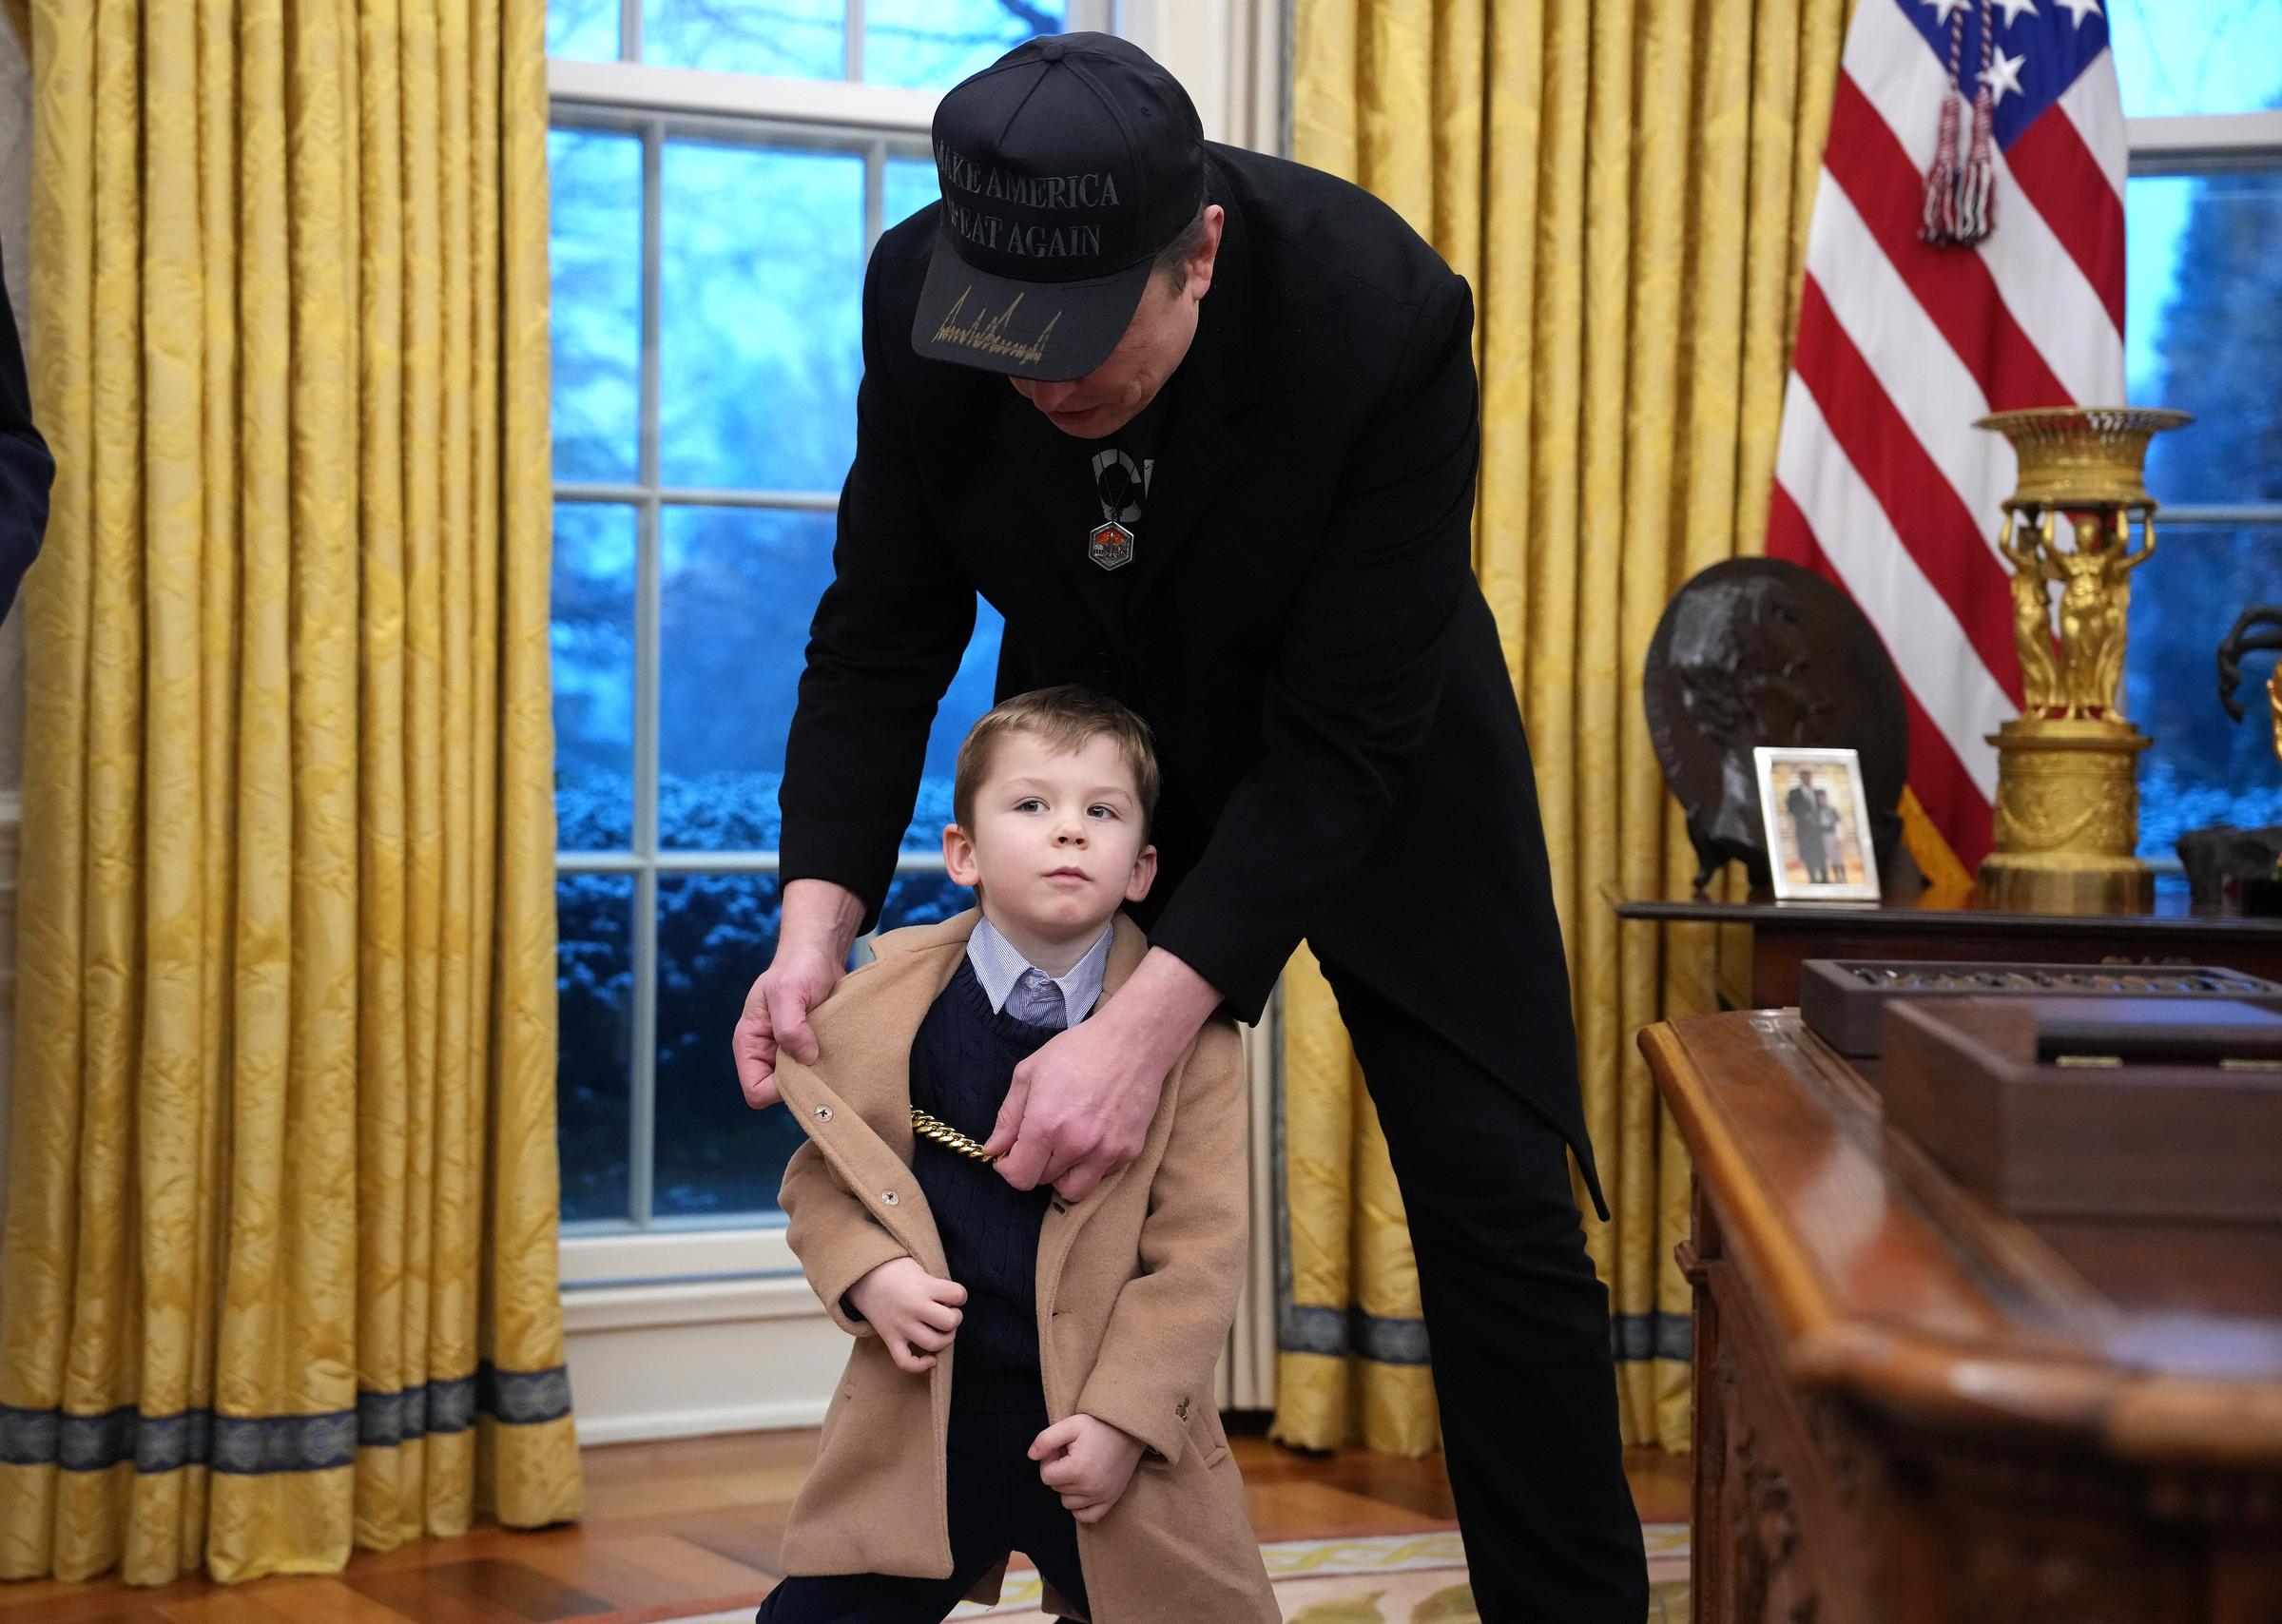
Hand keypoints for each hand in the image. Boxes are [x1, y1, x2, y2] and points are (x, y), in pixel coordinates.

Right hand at [731, 879, 864, 1108]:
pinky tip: (840, 1052)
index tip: (804, 1067)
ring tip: (833, 1054)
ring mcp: (789, 1054)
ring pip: (802, 1084)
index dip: (778, 1088)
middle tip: (825, 1063)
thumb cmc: (797, 968)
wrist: (819, 955)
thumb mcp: (788, 992)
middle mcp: (767, 1055)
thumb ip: (790, 1027)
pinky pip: (818, 1072)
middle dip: (803, 1083)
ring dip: (819, 1075)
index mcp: (750, 1044)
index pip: (756, 1091)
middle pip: (780, 1093)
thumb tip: (805, 1057)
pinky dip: (829, 1066)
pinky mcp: (810, 1050)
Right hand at [845, 1257, 966, 1373]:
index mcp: (923, 1286)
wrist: (864, 1277)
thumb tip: (952, 1304)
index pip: (958, 1294)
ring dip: (945, 1340)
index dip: (960, 1296)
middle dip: (955, 1318)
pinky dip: (920, 1366)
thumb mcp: (919, 1268)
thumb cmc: (895, 1270)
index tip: (953, 1297)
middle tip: (948, 1313)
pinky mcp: (890, 1338)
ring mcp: (901, 1325)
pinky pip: (905, 1361)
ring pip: (933, 1343)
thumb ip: (936, 1284)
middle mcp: (913, 1307)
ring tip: (941, 1331)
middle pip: (949, 1322)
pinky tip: (930, 1359)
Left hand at [983, 947, 1220, 1200]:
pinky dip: (1091, 1165)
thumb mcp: (1029, 1073)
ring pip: (1074, 1190)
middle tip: (1040, 1139)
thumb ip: (1008, 1117)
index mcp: (1046, 1126)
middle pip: (1043, 1182)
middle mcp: (1076, 1145)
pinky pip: (1101, 1175)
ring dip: (1063, 1175)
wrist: (1133, 1041)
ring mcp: (1106, 1152)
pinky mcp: (1129, 1152)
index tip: (1011, 1155)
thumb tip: (993, 1149)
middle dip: (1035, 1165)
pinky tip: (1091, 1137)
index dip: (1008, 1168)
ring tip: (1064, 1147)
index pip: (1019, 1177)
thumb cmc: (1078, 1050)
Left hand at [1029, 1413, 1146, 1523]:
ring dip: (1068, 1488)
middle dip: (1059, 1472)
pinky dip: (1080, 1507)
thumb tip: (1031, 1456)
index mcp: (1077, 1469)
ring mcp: (1101, 1496)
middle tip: (1072, 1455)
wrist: (1129, 1431)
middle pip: (1056, 1488)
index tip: (1060, 1449)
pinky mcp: (1110, 1501)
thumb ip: (1046, 1439)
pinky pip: (1087, 1516)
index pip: (1046, 1476)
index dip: (1049, 1461)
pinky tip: (1082, 1490)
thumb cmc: (1098, 1426)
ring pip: (1068, 1503)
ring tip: (1080, 1468)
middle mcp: (1089, 1487)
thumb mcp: (1070, 1425)